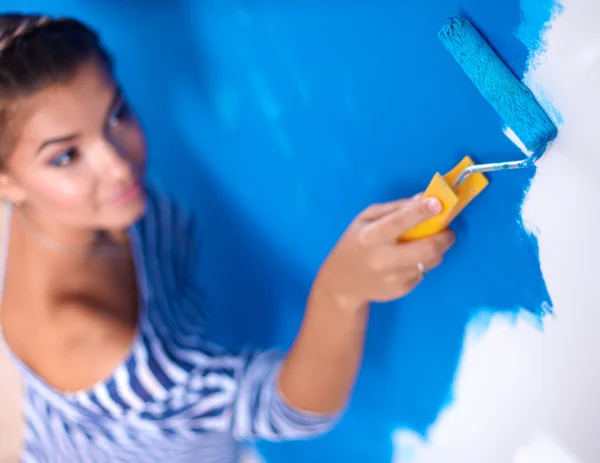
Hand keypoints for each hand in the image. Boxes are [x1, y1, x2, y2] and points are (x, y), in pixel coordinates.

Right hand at [314, 195, 455, 311]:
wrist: (342, 284)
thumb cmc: (355, 243)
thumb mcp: (365, 219)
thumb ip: (394, 208)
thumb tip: (425, 197)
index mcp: (370, 236)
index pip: (399, 222)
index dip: (421, 212)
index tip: (438, 203)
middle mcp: (382, 258)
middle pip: (427, 249)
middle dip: (444, 237)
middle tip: (447, 231)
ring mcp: (393, 278)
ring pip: (431, 261)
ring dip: (436, 250)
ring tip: (426, 244)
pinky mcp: (401, 290)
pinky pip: (423, 273)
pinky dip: (422, 264)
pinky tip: (409, 261)